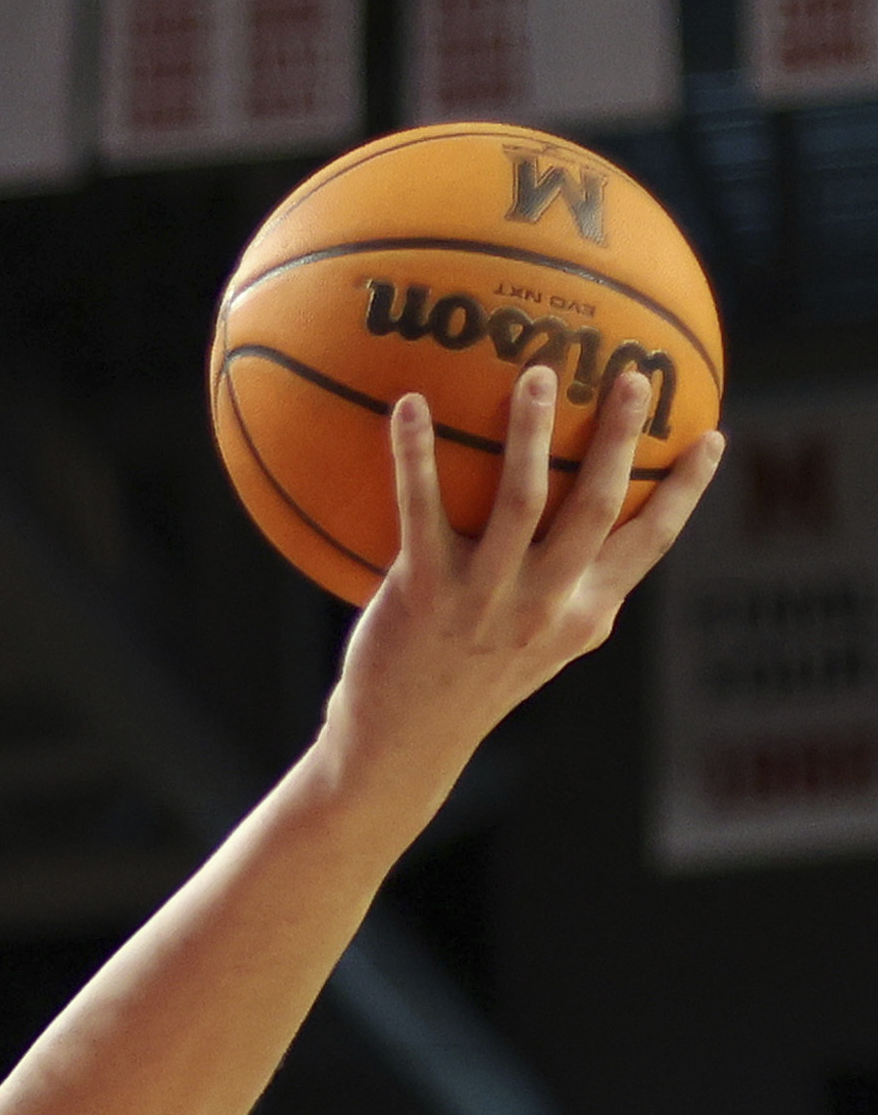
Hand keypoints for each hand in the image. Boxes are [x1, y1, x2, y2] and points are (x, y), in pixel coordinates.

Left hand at [326, 364, 724, 776]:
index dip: (687, 489)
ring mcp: (487, 598)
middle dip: (623, 437)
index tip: (712, 435)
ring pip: (523, 499)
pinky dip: (415, 453)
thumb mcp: (539, 643)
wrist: (403, 740)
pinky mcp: (423, 591)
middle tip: (633, 375)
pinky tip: (410, 403)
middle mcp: (547, 603)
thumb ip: (569, 592)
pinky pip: (421, 508)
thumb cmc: (468, 678)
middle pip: (600, 505)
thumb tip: (591, 530)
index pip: (651, 542)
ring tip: (537, 375)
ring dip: (533, 432)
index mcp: (585, 611)